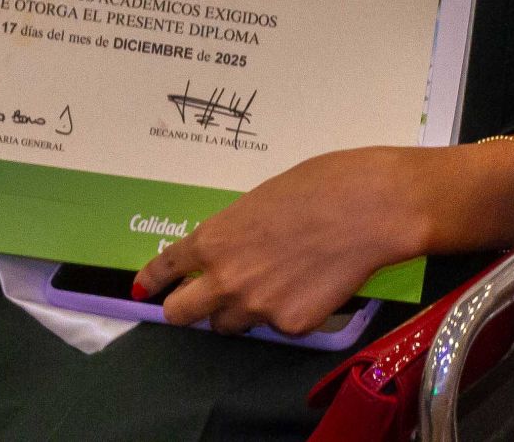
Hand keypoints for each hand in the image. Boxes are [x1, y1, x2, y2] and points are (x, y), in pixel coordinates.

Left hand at [134, 136, 513, 335]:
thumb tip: (230, 250)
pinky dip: (286, 314)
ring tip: (273, 283)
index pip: (166, 268)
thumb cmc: (319, 185)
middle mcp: (225, 279)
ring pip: (229, 325)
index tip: (144, 289)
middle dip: (190, 307)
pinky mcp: (292, 326)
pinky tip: (309, 286)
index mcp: (213, 238)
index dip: (152, 280)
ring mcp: (257, 307)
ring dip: (240, 311)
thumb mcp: (259, 200)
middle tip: (208, 297)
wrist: (370, 208)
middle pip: (182, 315)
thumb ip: (234, 232)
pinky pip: (276, 327)